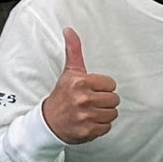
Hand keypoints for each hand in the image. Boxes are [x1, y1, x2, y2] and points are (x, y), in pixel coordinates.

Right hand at [42, 27, 117, 144]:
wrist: (48, 122)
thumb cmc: (62, 95)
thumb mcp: (69, 72)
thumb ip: (73, 50)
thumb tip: (69, 30)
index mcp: (81, 82)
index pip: (111, 84)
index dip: (103, 87)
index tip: (91, 89)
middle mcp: (83, 99)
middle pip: (114, 99)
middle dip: (104, 100)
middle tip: (91, 101)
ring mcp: (85, 116)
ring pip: (112, 114)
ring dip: (103, 113)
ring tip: (90, 111)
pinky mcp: (87, 131)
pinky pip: (107, 127)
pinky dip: (100, 126)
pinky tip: (89, 121)